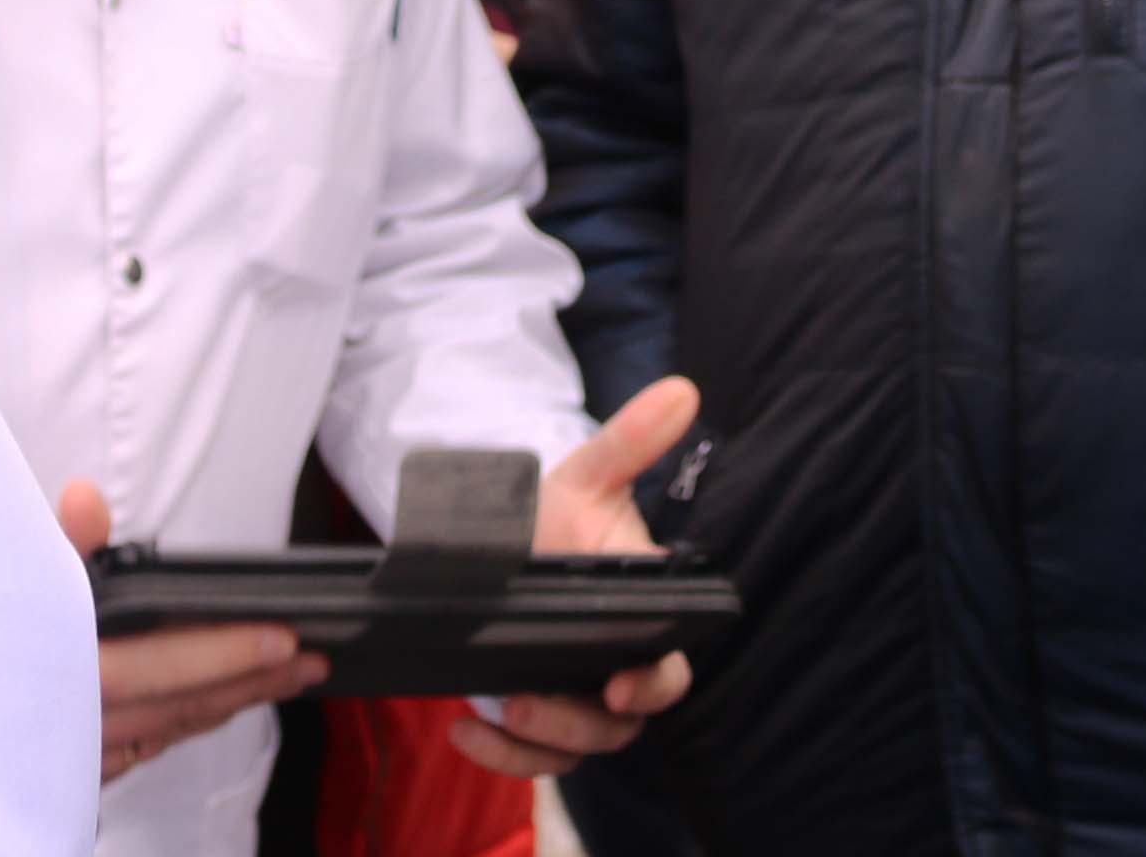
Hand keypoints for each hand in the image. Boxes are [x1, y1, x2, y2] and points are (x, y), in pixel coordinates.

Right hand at [59, 477, 327, 784]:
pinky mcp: (63, 771)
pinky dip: (183, 725)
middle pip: (177, 709)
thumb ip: (53, 545)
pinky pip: (142, 749)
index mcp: (55, 678)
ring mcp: (67, 758)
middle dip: (250, 684)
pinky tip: (212, 707)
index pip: (157, 669)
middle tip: (313, 661)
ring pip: (165, 733)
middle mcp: (66, 729)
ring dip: (227, 705)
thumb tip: (85, 499)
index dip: (223, 654)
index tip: (284, 639)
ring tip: (283, 678)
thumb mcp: (1, 579)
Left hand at [448, 378, 702, 780]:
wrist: (514, 538)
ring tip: (497, 713)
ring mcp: (575, 697)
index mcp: (643, 621)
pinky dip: (500, 755)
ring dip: (538, 745)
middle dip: (576, 724)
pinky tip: (463, 728)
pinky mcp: (533, 714)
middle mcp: (615, 669)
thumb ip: (632, 441)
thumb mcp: (589, 476)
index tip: (622, 683)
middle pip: (618, 726)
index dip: (653, 684)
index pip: (668, 673)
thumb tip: (681, 389)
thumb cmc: (564, 513)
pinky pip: (530, 756)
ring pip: (575, 748)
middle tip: (526, 703)